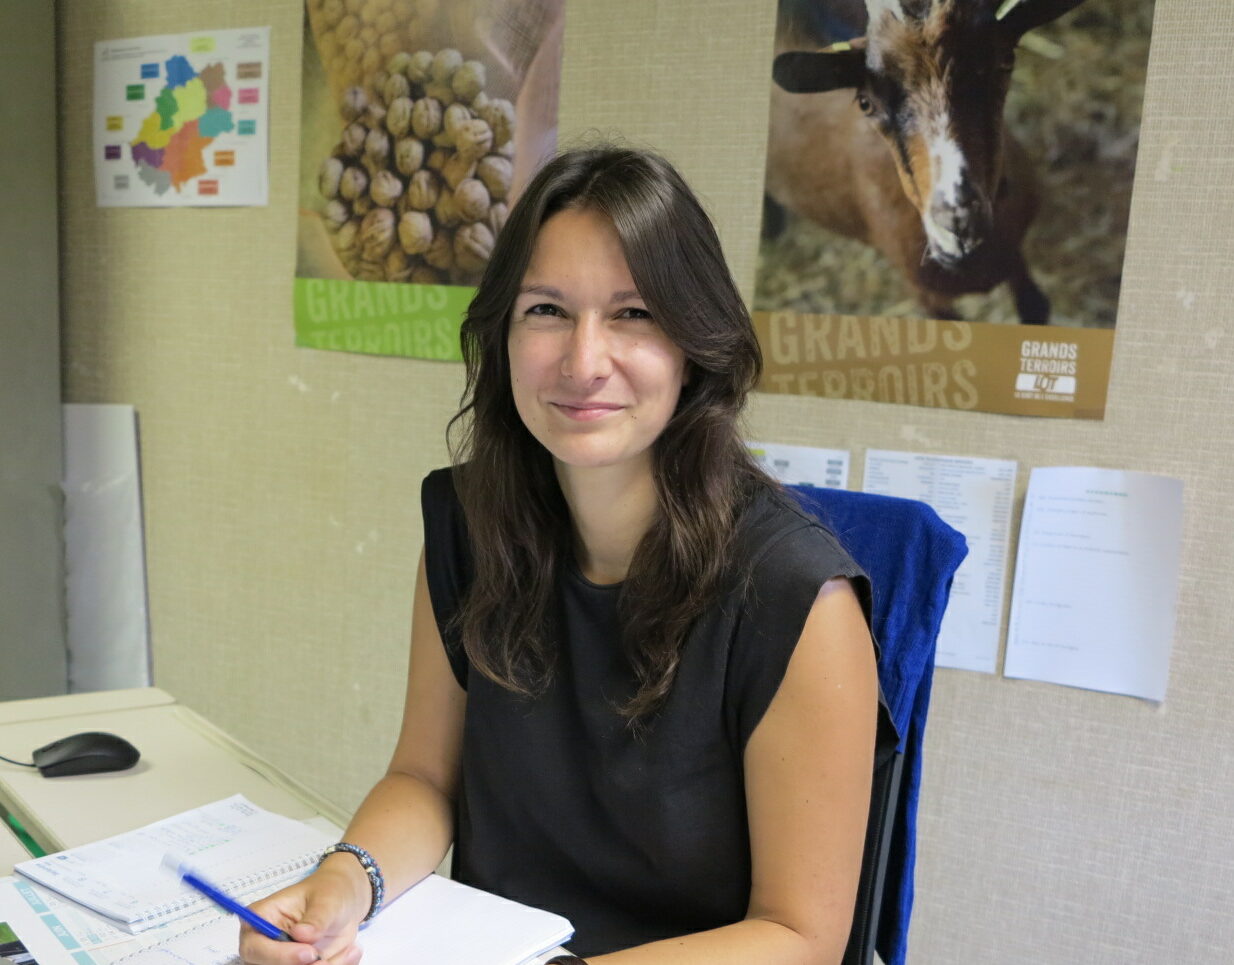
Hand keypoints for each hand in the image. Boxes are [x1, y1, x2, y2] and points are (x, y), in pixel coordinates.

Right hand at [238, 864, 368, 964]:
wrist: (346, 903)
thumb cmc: (329, 893)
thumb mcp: (327, 899)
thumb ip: (316, 917)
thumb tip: (301, 934)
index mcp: (261, 919)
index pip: (254, 948)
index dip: (278, 956)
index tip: (309, 953)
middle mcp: (266, 945)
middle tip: (327, 960)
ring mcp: (281, 960)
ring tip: (349, 950)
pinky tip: (349, 952)